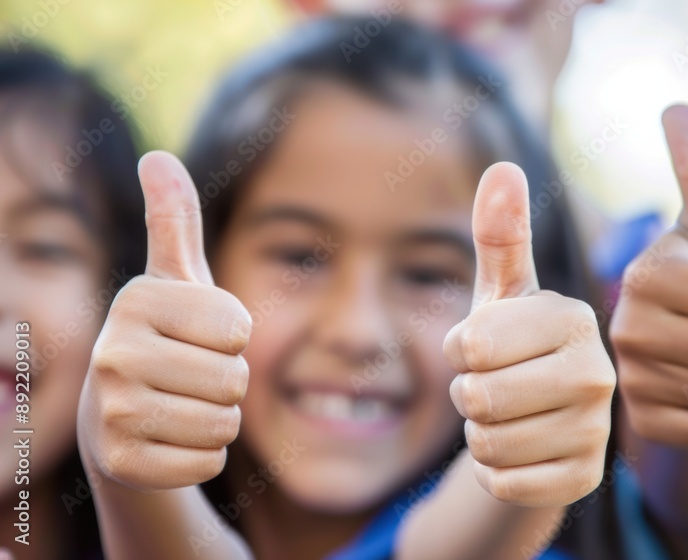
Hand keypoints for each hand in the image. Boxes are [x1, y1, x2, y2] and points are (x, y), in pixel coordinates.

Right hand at [78, 151, 251, 490]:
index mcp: (136, 301)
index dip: (233, 338)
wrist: (118, 418)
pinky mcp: (121, 465)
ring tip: (182, 406)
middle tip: (191, 377)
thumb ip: (175, 222)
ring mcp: (111, 413)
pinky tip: (170, 441)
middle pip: (235, 380)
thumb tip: (158, 156)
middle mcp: (112, 353)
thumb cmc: (166, 337)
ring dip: (218, 420)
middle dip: (229, 383)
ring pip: (224, 424)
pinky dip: (202, 457)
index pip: (239, 329)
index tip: (199, 337)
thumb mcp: (175, 280)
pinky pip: (207, 463)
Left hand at [444, 162, 615, 506]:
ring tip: (509, 416)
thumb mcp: (501, 294)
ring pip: (487, 443)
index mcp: (575, 318)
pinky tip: (520, 452)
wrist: (540, 423)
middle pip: (478, 396)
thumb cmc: (514, 348)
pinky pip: (502, 482)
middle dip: (468, 396)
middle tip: (496, 386)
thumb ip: (501, 235)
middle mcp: (599, 373)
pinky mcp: (584, 480)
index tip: (485, 348)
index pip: (472, 344)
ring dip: (480, 434)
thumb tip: (504, 166)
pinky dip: (495, 472)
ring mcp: (597, 431)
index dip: (461, 350)